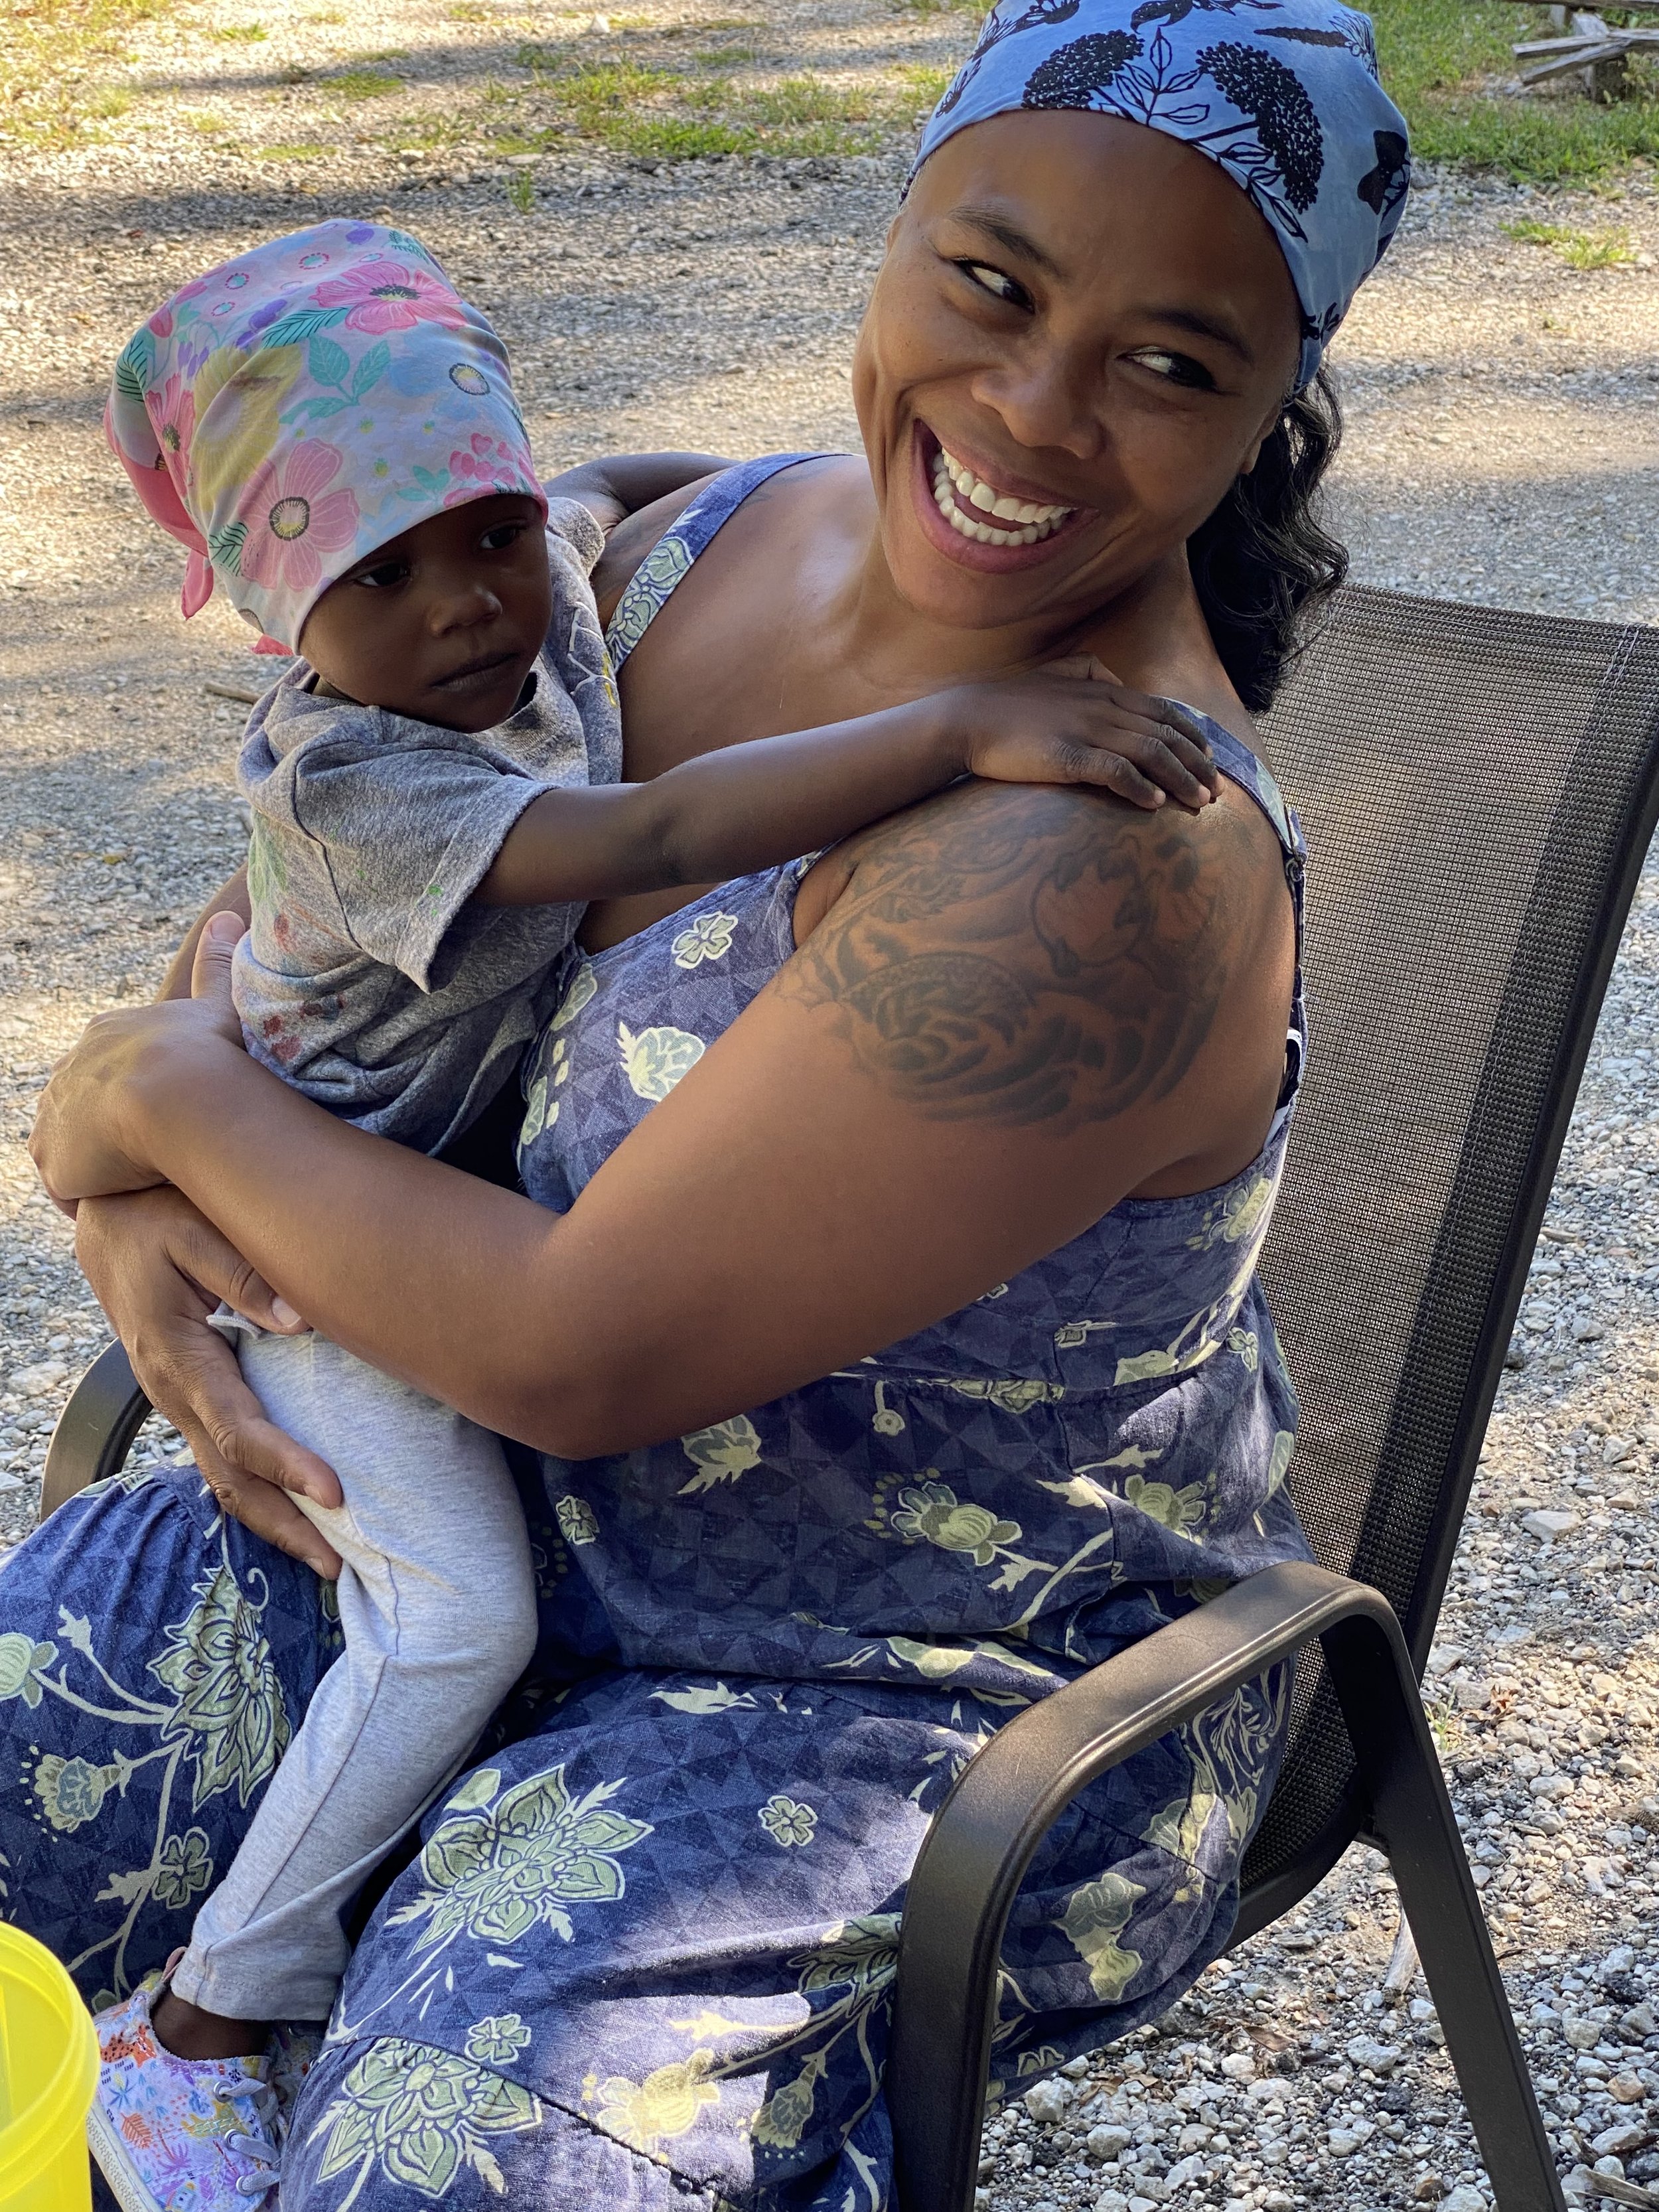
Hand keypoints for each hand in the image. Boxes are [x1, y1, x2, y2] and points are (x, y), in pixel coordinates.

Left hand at [31, 911, 247, 1209]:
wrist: (179, 1090)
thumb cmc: (208, 1050)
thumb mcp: (218, 1003)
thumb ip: (217, 966)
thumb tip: (228, 917)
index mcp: (106, 1035)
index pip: (114, 1070)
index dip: (142, 1095)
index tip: (172, 1115)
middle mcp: (69, 1070)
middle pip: (89, 1108)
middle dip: (118, 1129)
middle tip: (166, 1151)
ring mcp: (55, 1116)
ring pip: (78, 1148)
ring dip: (108, 1164)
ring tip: (152, 1178)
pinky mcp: (54, 1160)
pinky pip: (71, 1189)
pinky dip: (99, 1193)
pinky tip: (135, 1196)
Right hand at [75, 1185, 344, 1576]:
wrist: (107, 1219)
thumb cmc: (154, 1216)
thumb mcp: (193, 1229)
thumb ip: (242, 1273)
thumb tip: (300, 1321)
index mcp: (178, 1358)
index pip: (239, 1429)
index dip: (287, 1465)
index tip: (336, 1493)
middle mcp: (174, 1393)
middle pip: (230, 1477)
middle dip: (285, 1524)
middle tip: (339, 1565)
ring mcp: (176, 1401)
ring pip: (223, 1478)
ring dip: (273, 1520)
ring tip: (326, 1559)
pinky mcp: (187, 1396)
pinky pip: (221, 1458)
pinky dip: (257, 1493)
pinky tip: (292, 1513)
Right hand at [956, 655, 1220, 811]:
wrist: (967, 719)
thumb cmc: (1008, 703)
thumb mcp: (1053, 674)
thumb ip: (1086, 669)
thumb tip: (1111, 675)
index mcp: (1103, 689)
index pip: (1164, 712)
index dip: (1193, 737)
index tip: (1209, 761)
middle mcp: (1102, 707)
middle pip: (1166, 735)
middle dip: (1197, 765)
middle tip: (1216, 792)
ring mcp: (1085, 731)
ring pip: (1150, 753)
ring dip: (1180, 780)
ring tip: (1199, 803)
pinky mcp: (1067, 756)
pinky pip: (1115, 772)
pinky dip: (1140, 787)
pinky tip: (1154, 804)